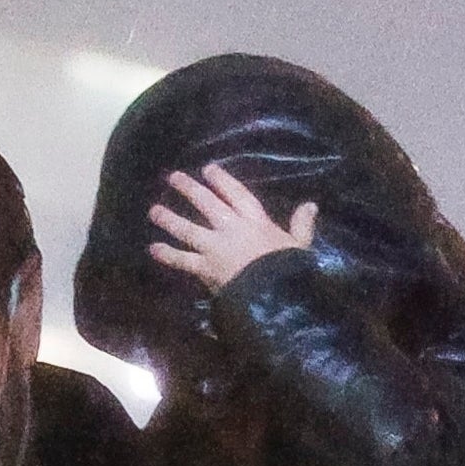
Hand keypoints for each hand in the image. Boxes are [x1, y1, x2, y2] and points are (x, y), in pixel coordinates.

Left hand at [147, 161, 317, 294]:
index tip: (208, 169)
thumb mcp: (299, 246)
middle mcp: (231, 229)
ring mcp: (215, 248)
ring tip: (154, 210)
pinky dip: (168, 255)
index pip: (237, 194)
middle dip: (190, 189)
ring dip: (170, 219)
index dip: (222, 181)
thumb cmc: (288, 271)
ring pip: (188, 229)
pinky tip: (153, 248)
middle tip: (174, 177)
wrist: (273, 296)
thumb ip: (301, 226)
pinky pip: (183, 260)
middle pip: (207, 204)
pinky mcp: (205, 268)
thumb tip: (311, 205)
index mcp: (256, 221)